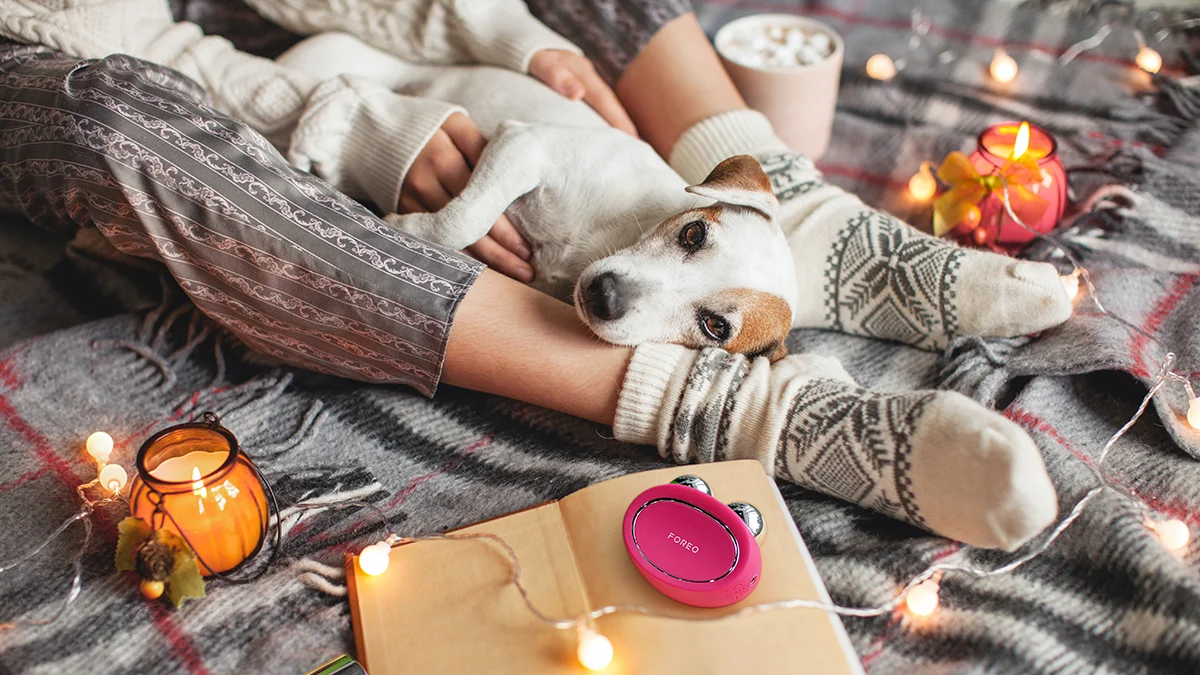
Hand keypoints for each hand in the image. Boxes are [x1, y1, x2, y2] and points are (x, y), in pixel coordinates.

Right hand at [400, 113, 533, 282]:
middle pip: (468, 219)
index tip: (526, 248)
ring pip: (450, 234)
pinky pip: (431, 238)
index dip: (504, 225)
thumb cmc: (427, 127)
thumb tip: (518, 186)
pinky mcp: (400, 210)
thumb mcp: (455, 124)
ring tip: (510, 277)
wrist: (370, 130)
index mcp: (447, 148)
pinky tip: (477, 274)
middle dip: (499, 250)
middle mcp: (428, 174)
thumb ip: (484, 150)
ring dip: (481, 260)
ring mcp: (412, 195)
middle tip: (526, 271)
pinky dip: (455, 256)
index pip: (482, 193)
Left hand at [529, 50, 636, 135]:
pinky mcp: (579, 87)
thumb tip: (578, 93)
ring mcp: (585, 82)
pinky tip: (608, 132)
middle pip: (610, 104)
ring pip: (605, 105)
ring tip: (628, 144)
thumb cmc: (532, 58)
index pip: (604, 100)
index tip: (632, 138)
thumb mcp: (540, 63)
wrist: (525, 46)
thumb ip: (555, 75)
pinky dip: (604, 119)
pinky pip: (595, 106)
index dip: (618, 120)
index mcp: (582, 73)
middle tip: (638, 147)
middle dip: (624, 125)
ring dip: (617, 123)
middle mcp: (588, 77)